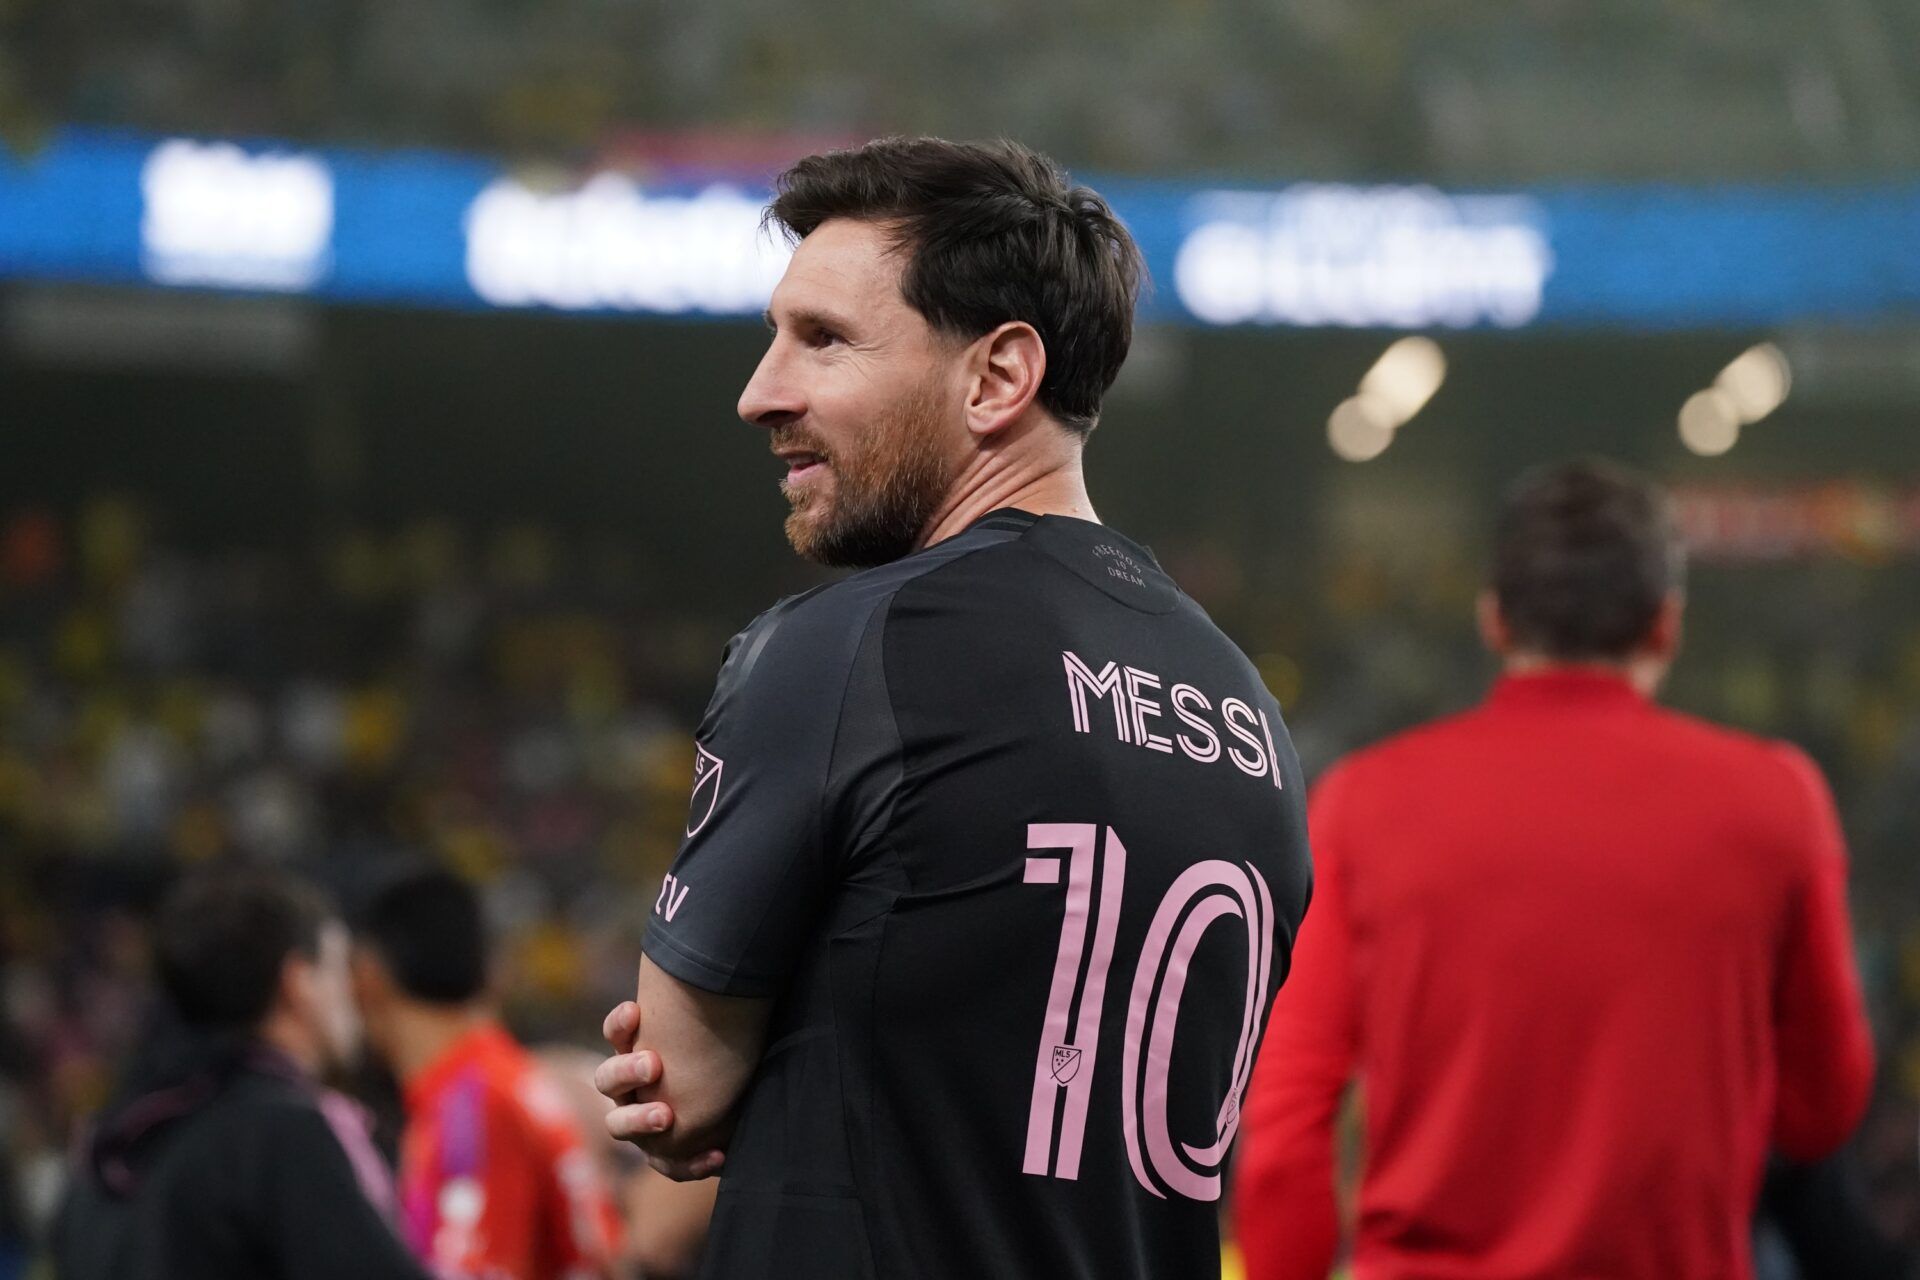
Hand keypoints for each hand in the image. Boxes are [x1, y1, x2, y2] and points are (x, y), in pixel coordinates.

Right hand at [596, 1000, 725, 1180]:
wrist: (740, 1098)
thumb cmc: (724, 1052)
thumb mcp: (717, 1032)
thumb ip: (711, 1011)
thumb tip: (723, 971)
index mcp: (635, 1050)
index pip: (616, 1033)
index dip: (620, 1024)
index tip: (636, 1010)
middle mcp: (629, 1088)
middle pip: (607, 1079)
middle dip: (626, 1070)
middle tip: (653, 1063)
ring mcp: (639, 1122)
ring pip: (619, 1125)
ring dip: (640, 1120)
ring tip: (666, 1115)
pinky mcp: (663, 1155)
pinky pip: (667, 1165)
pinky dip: (689, 1162)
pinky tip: (717, 1155)